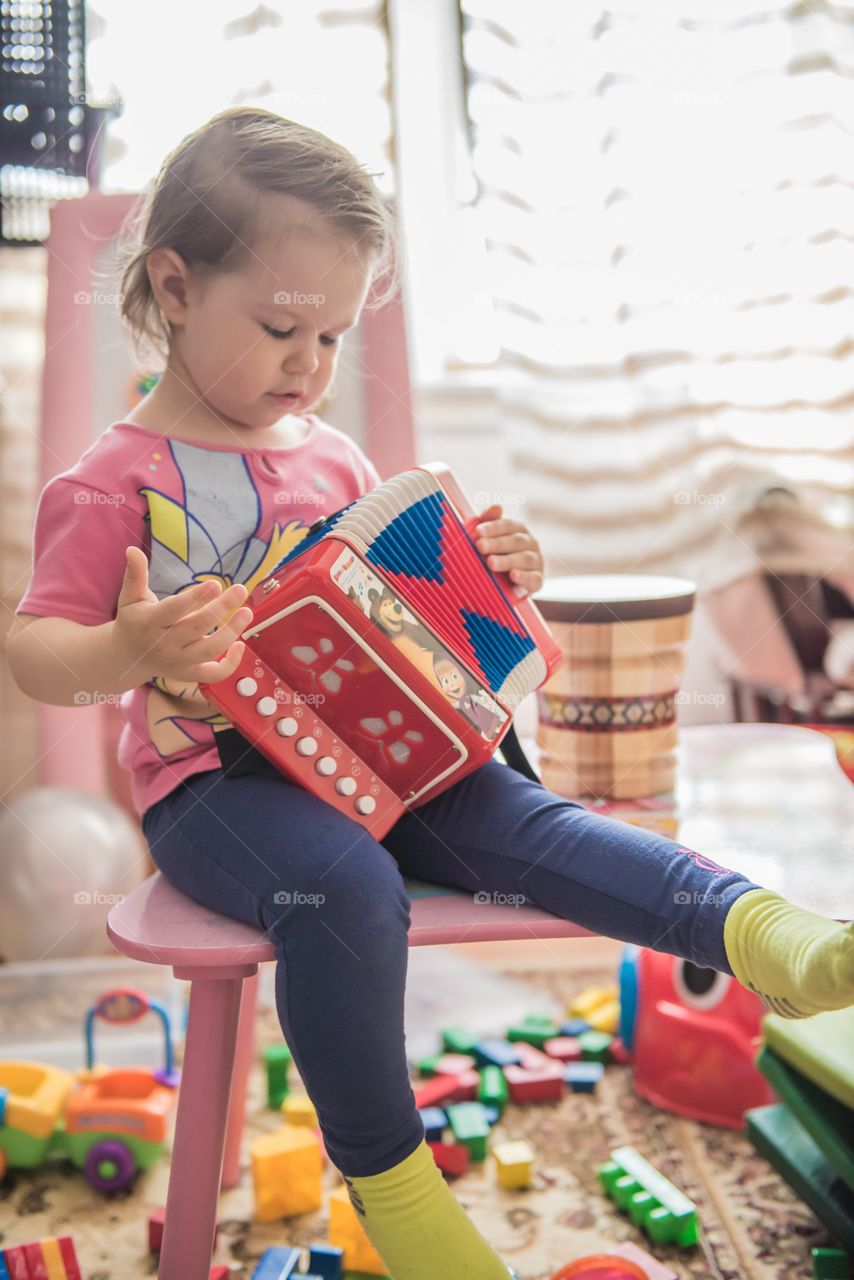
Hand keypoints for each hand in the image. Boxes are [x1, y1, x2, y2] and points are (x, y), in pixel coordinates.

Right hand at [112, 546, 252, 685]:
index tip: (215, 584)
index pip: (174, 609)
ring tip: (247, 612)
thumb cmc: (133, 620)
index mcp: (149, 622)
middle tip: (241, 589)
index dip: (195, 597)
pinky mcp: (188, 674)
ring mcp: (177, 662)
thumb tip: (132, 549)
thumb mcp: (130, 597)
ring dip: (231, 632)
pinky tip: (241, 645)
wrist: (127, 657)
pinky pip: (213, 675)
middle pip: (197, 627)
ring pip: (208, 650)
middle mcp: (163, 644)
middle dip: (221, 608)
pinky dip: (230, 664)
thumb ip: (135, 574)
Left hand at [472, 504, 543, 597]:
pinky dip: (524, 577)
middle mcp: (530, 543)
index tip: (478, 531)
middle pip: (515, 541)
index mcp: (518, 530)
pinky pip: (533, 578)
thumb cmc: (497, 556)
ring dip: (507, 560)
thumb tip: (496, 506)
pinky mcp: (538, 580)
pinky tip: (513, 575)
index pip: (507, 525)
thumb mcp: (489, 539)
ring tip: (491, 563)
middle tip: (480, 546)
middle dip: (497, 543)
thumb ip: (489, 522)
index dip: (493, 527)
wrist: (508, 585)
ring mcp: (536, 561)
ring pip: (524, 559)